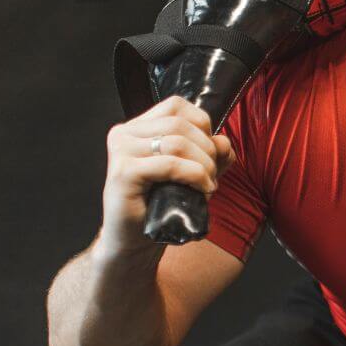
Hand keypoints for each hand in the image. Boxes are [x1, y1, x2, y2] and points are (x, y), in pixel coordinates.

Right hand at [98, 96, 233, 253]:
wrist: (134, 240)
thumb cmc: (163, 206)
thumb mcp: (194, 174)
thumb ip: (211, 154)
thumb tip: (224, 141)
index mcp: (137, 127)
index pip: (176, 105)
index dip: (202, 123)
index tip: (210, 151)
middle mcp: (124, 134)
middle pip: (180, 124)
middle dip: (207, 150)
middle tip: (212, 175)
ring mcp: (121, 152)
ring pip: (177, 142)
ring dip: (204, 165)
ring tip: (208, 186)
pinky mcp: (123, 173)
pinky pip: (170, 164)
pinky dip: (195, 175)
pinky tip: (202, 189)